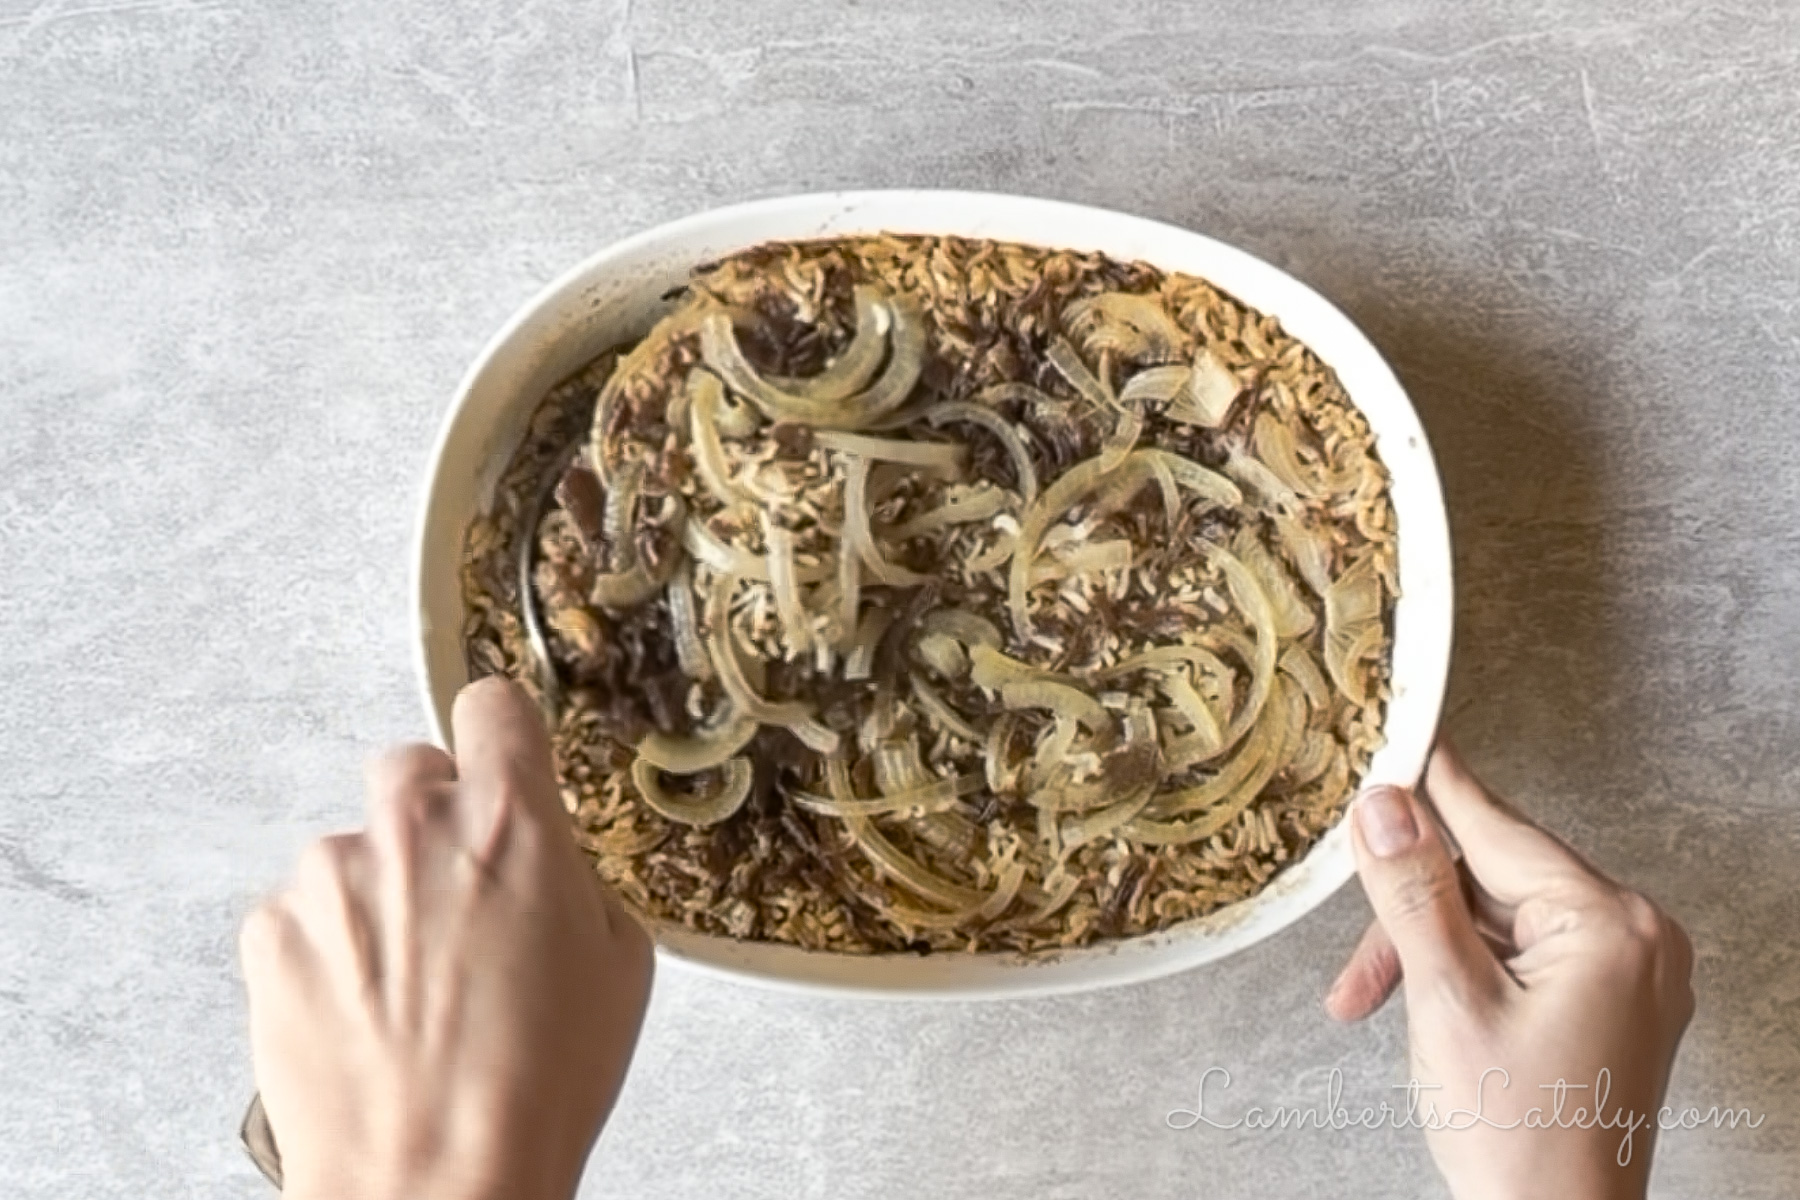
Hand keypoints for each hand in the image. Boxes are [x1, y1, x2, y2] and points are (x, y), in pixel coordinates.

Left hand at [239, 677, 653, 1199]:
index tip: (501, 763)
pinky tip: (366, 1009)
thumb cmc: (537, 1085)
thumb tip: (544, 863)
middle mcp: (414, 827)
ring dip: (379, 891)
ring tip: (412, 984)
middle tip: (461, 900)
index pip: (494, 707)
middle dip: (436, 819)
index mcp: (512, 821)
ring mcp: (331, 876)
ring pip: (354, 847)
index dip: (501, 739)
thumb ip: (575, 880)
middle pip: (414, 767)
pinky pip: (301, 909)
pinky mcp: (270, 932)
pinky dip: (329, 946)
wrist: (434, 1180)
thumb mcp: (620, 964)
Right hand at [1326, 741, 1693, 1199]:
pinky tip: (1423, 1008)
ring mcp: (1628, 970)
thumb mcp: (1447, 1001)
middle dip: (1412, 914)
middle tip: (1355, 962)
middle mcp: (1635, 935)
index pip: (1497, 827)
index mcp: (1609, 925)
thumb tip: (1386, 805)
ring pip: (1498, 919)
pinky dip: (1463, 973)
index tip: (1395, 734)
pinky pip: (1522, 953)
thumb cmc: (1519, 1139)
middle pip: (1491, 879)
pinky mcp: (1611, 1001)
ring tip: (1371, 1002)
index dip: (1430, 789)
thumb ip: (1413, 893)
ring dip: (1428, 952)